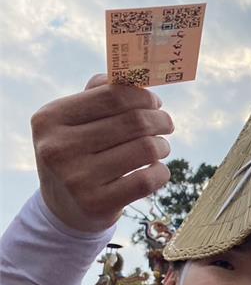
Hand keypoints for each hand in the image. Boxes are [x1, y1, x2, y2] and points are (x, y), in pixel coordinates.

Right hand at [31, 74, 172, 232]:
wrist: (64, 208)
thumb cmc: (78, 153)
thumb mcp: (74, 121)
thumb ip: (99, 94)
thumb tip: (133, 75)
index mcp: (50, 118)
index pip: (113, 96)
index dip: (143, 96)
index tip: (154, 102)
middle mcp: (58, 148)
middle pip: (135, 121)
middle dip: (160, 120)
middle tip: (166, 124)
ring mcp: (76, 179)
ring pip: (146, 148)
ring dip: (162, 146)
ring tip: (159, 148)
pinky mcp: (97, 203)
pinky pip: (148, 179)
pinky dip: (161, 172)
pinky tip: (155, 170)